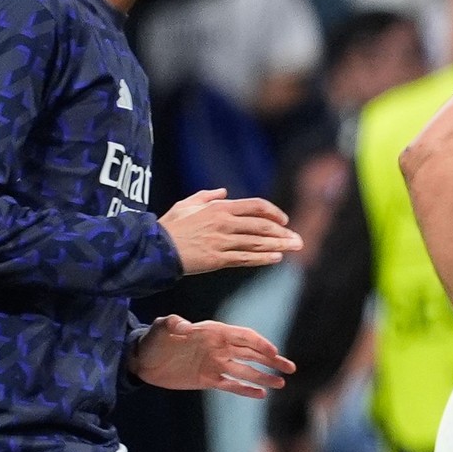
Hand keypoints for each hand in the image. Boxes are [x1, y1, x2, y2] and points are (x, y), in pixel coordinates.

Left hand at [130, 316, 294, 395]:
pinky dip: (245, 389)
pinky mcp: (208, 379)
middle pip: (252, 354)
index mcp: (215, 332)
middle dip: (272, 361)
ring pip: (245, 370)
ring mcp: (216, 364)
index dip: (260, 344)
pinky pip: (231, 385)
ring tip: (281, 383)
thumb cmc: (154, 339)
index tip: (273, 353)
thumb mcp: (161, 327)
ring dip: (263, 377)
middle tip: (290, 368)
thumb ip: (173, 323)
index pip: (245, 337)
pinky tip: (260, 394)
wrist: (142, 359)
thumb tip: (183, 325)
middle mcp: (220, 348)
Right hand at [160, 188, 302, 274]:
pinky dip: (263, 258)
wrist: (154, 248)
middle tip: (298, 238)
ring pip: (258, 243)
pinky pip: (246, 258)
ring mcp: (222, 241)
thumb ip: (207, 196)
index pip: (256, 206)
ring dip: (279, 245)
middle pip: (262, 226)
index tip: (284, 220)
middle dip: (284, 233)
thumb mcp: (186, 204)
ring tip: (295, 248)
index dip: (274, 213)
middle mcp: (224, 223)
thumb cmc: (169, 226)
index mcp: (219, 207)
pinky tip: (277, 258)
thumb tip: (223, 192)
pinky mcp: (218, 259)